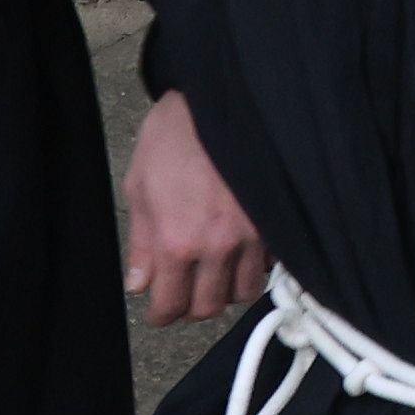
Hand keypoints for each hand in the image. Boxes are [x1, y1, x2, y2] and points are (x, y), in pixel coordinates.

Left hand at [121, 87, 270, 322]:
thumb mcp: (140, 186)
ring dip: (226, 290)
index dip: (161, 315)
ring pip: (244, 292)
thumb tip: (140, 284)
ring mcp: (252, 234)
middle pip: (210, 308)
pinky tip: (240, 251)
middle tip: (185, 295)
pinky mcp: (274, 220)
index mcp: (178, 242)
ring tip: (214, 275)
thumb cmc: (173, 136)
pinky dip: (254, 265)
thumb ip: (141, 242)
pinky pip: (269, 263)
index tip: (160, 311)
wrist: (218, 99)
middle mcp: (217, 246)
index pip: (171, 305)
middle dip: (193, 307)